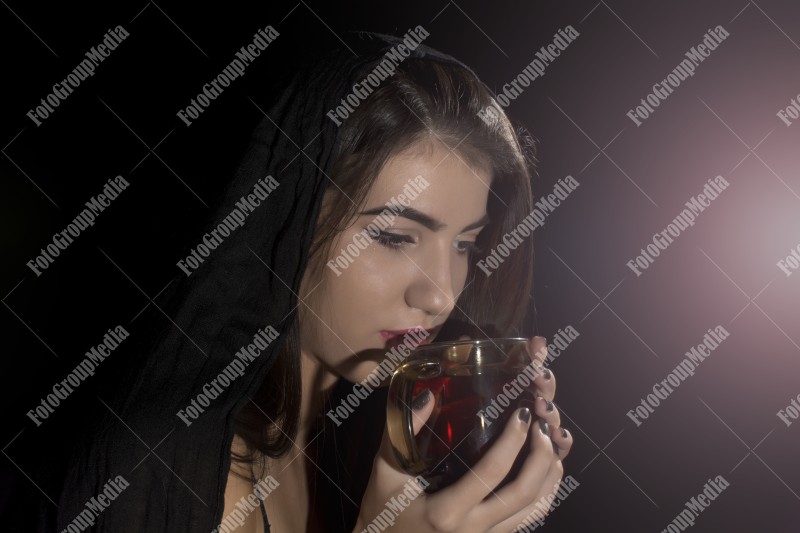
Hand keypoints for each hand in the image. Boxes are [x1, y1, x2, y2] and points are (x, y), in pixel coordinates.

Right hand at [353, 336, 572, 532]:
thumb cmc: (380, 510)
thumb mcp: (386, 468)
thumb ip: (405, 430)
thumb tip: (429, 395)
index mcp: (446, 511)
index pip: (491, 473)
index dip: (513, 440)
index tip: (522, 412)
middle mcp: (472, 530)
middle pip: (523, 494)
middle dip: (542, 457)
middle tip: (544, 426)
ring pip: (533, 512)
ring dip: (549, 478)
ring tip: (552, 445)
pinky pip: (527, 522)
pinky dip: (543, 497)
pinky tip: (545, 475)